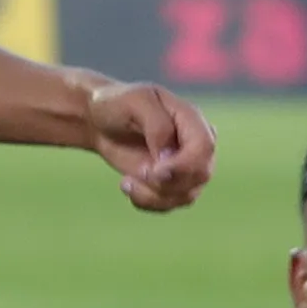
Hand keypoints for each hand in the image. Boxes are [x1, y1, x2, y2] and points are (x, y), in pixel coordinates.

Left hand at [87, 79, 216, 211]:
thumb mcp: (134, 102)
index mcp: (190, 118)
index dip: (184, 165)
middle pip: (201, 174)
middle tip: (137, 174)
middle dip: (167, 183)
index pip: (205, 147)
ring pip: (186, 195)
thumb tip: (168, 155)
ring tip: (126, 182)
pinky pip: (170, 204)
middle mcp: (195, 144)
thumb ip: (157, 125)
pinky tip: (127, 186)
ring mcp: (187, 166)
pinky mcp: (172, 184)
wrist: (101, 121)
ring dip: (153, 195)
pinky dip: (147, 202)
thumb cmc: (117, 105)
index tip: (154, 171)